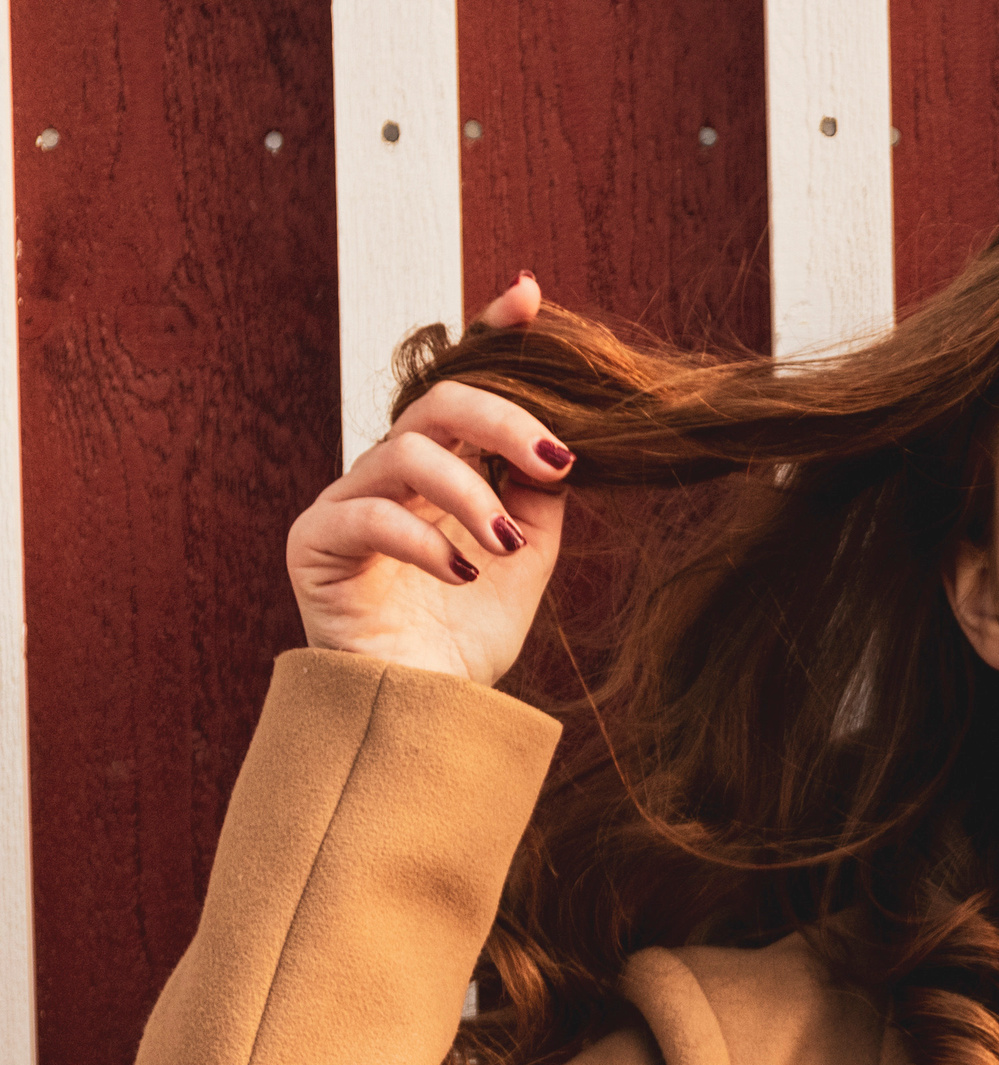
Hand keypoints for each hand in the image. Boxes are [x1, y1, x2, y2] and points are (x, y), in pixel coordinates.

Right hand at [285, 274, 572, 685]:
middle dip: (503, 420)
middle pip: (437, 403)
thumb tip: (565, 443)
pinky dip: (426, 541)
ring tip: (505, 542)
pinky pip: (370, 516)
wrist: (423, 716)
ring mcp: (347, 503)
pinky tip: (463, 574)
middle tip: (556, 459)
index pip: (460, 385)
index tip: (530, 298)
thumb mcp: (524, 560)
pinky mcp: (316, 544)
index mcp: (438, 469)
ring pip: (406, 453)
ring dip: (469, 493)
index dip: (491, 334)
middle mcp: (388, 473)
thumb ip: (539, 499)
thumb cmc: (464, 640)